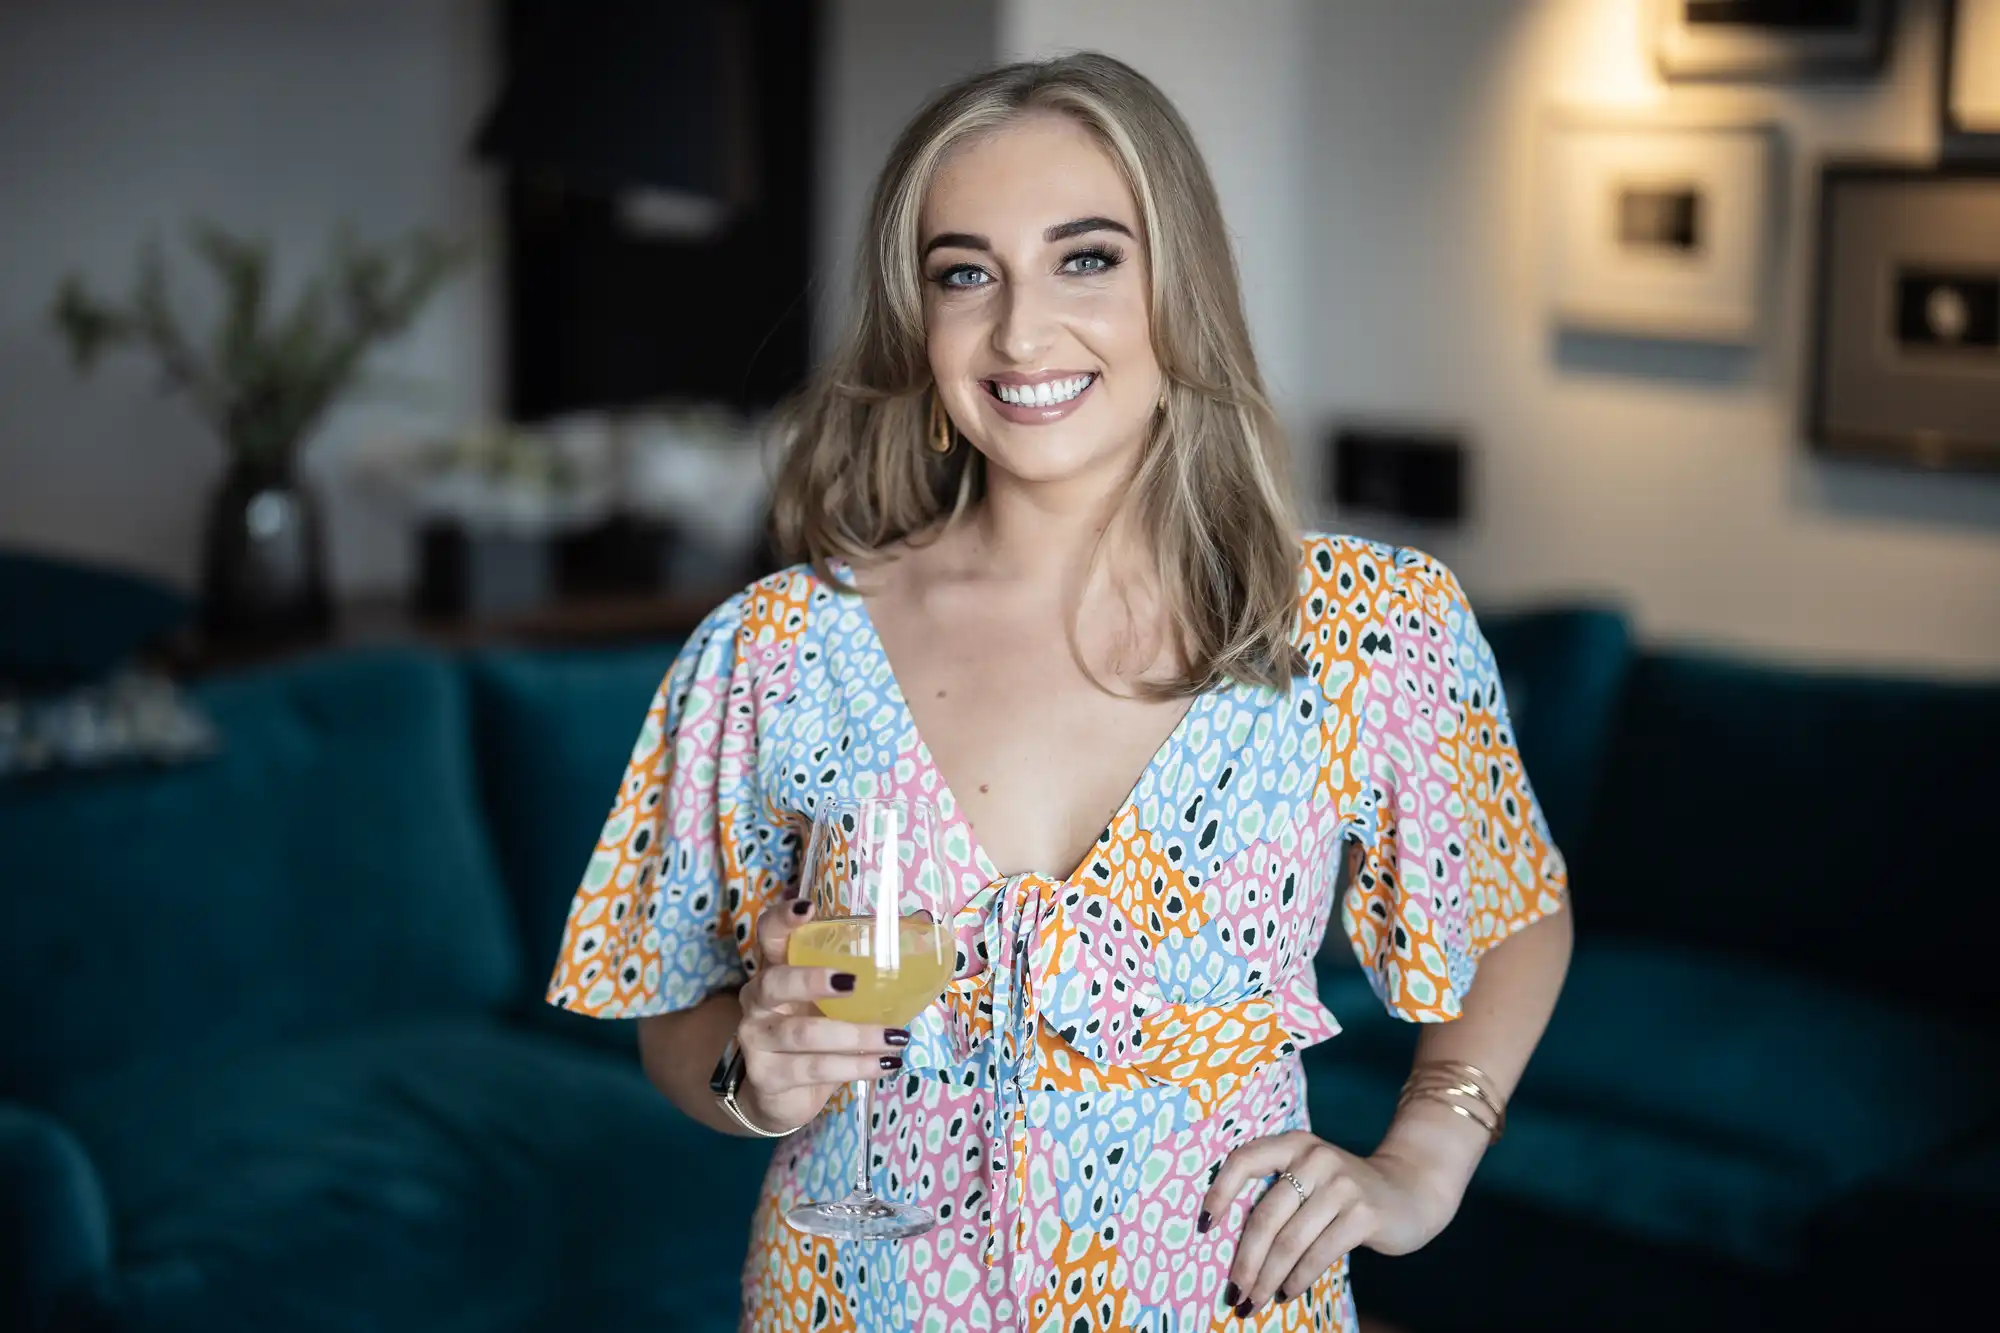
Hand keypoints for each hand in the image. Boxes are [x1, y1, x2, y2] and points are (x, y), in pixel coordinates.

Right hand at [732, 897, 909, 1133]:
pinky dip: (856, 1066)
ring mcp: (757, 1040)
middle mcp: (758, 1001)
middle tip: (852, 981)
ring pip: (804, 1033)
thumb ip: (865, 972)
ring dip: (856, 1035)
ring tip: (896, 1037)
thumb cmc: (815, 1033)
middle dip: (812, 980)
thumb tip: (921, 927)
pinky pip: (816, 1068)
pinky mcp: (767, 1076)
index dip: (782, 919)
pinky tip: (884, 1064)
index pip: (769, 935)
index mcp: (776, 970)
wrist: (781, 1097)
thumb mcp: (834, 1002)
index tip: (807, 908)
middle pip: (776, 982)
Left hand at [1202, 1132, 1451, 1315]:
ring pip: (1290, 1241)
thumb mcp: (1313, 1176)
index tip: (1203, 1227)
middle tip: (1233, 1291)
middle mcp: (1315, 1158)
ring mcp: (1341, 1185)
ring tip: (1256, 1300)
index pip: (1244, 1160)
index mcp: (1295, 1143)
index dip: (1218, 1193)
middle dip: (1245, 1260)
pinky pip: (1318, 1253)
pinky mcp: (1362, 1214)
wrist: (1411, 1190)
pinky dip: (1298, 1278)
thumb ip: (1280, 1194)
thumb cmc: (1347, 1191)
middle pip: (1265, 1215)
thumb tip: (1232, 1242)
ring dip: (1268, 1278)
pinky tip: (1288, 1291)